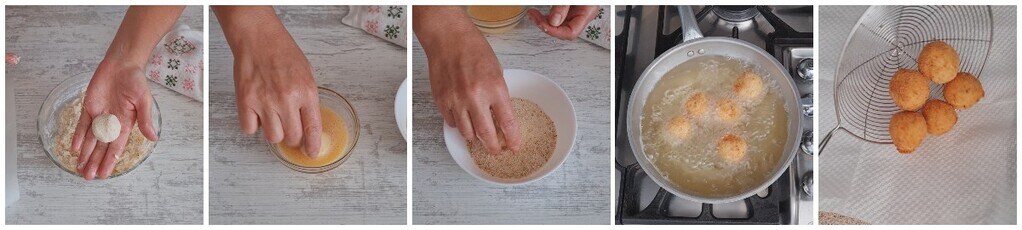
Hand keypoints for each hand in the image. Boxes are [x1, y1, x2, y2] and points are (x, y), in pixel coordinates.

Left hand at [70, 6, 182, 179]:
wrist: (122, 65)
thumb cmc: (136, 81)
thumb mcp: (144, 101)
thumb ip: (145, 119)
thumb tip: (153, 137)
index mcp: (126, 124)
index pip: (116, 147)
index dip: (110, 161)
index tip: (105, 174)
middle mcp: (112, 123)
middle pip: (101, 147)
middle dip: (95, 162)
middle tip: (88, 176)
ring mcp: (99, 116)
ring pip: (90, 139)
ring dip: (85, 154)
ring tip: (80, 168)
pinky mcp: (89, 108)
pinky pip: (82, 125)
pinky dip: (77, 136)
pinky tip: (74, 148)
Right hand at [214, 6, 321, 157]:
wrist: (258, 38)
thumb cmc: (283, 52)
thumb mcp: (307, 74)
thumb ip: (308, 99)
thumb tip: (310, 124)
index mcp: (306, 92)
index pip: (313, 129)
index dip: (312, 146)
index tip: (311, 153)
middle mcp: (287, 99)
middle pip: (292, 138)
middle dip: (293, 138)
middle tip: (290, 130)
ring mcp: (265, 102)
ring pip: (273, 138)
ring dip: (274, 132)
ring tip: (273, 117)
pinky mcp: (245, 102)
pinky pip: (250, 129)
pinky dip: (253, 125)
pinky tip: (257, 113)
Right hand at [413, 6, 521, 153]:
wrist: (448, 38)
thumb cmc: (474, 50)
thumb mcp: (497, 71)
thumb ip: (499, 95)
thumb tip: (501, 116)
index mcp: (495, 88)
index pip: (507, 122)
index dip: (513, 139)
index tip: (515, 146)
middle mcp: (475, 98)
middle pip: (487, 135)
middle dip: (493, 147)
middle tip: (496, 150)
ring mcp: (456, 101)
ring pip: (467, 133)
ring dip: (475, 137)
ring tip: (479, 135)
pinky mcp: (442, 101)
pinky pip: (452, 123)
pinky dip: (459, 124)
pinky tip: (463, 118)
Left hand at [527, 6, 599, 39]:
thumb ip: (563, 6)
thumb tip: (554, 21)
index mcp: (587, 12)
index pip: (571, 32)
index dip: (554, 31)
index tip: (541, 23)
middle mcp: (582, 14)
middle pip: (563, 30)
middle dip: (546, 25)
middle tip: (533, 16)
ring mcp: (576, 11)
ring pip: (559, 24)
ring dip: (545, 21)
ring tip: (533, 14)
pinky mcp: (569, 7)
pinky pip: (558, 16)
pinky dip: (547, 16)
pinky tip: (539, 12)